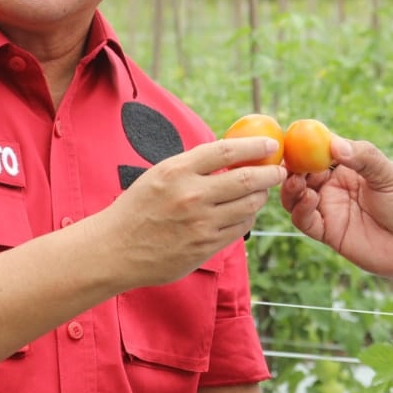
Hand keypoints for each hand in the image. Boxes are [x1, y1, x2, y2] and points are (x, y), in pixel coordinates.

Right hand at [95, 136, 284, 288]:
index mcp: (176, 171)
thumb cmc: (138, 208)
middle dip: (270, 173)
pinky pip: (240, 229)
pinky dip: (247, 218)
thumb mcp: (159, 175)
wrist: (114, 250)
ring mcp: (200, 224)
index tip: (271, 143)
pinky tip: (244, 213)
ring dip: (259, 197)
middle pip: (246, 179)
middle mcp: (191, 196)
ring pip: (248, 206)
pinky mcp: (205, 247)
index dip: (254, 145)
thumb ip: (193, 165)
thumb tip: (232, 153)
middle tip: (278, 170)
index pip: (226, 150)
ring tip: (259, 192)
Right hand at [281, 137, 392, 279]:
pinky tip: (310, 199)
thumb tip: (335, 144)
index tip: (293, 137)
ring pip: (296, 196)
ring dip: (290, 187)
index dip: (304, 143)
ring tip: (296, 181)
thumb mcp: (390, 176)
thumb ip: (365, 158)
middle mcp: (334, 186)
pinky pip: (305, 221)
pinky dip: (300, 209)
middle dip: (291, 165)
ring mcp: (330, 209)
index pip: (319, 150)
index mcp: (349, 166)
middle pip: (301, 172)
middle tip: (287, 162)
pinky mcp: (328, 233)